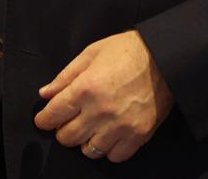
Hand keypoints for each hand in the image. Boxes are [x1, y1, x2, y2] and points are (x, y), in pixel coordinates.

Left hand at [34, 30, 172, 163]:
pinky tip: (108, 136)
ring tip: (89, 129)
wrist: (163, 58)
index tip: (43, 120)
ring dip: (85, 142)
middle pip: (68, 137)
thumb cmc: (126, 51)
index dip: (44, 120)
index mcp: (85, 89)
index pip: (54, 114)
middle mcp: (101, 111)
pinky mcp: (139, 134)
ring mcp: (121, 126)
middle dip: (62, 131)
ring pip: (90, 150)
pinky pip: (116, 156)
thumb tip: (46, 94)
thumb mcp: (89, 54)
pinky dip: (108, 150)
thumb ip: (65, 77)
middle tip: (67, 122)